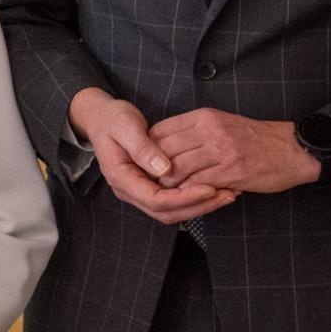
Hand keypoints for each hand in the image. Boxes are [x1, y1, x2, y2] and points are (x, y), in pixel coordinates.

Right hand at [69, 87, 234, 223]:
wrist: (102, 119)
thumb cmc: (113, 120)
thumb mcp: (126, 127)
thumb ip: (143, 148)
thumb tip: (164, 169)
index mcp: (121, 178)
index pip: (157, 199)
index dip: (185, 197)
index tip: (210, 187)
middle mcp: (129, 191)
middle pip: (167, 212)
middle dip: (199, 206)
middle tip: (228, 194)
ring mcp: (139, 192)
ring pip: (172, 212)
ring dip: (201, 206)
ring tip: (228, 193)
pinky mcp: (150, 188)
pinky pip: (174, 202)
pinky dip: (195, 199)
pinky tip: (216, 188)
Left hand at [150, 109, 320, 194]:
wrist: (293, 150)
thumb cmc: (253, 139)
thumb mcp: (220, 124)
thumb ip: (192, 131)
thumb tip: (160, 146)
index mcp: (203, 117)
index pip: (160, 130)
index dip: (148, 150)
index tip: (146, 163)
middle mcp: (209, 130)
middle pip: (163, 150)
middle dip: (153, 169)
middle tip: (151, 182)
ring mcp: (221, 150)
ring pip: (177, 168)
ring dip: (169, 184)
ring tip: (170, 191)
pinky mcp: (231, 171)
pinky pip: (197, 184)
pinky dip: (188, 192)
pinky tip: (189, 196)